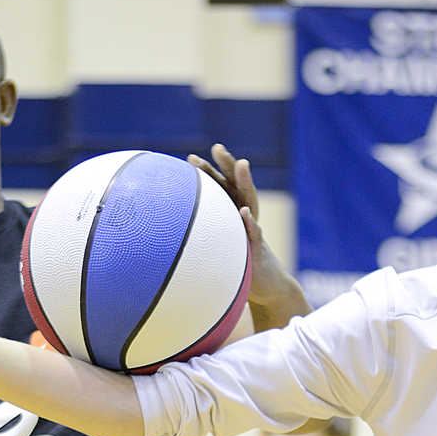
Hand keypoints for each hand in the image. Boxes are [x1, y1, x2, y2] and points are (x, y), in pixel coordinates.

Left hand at [187, 144, 310, 318]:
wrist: (268, 288)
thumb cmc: (237, 267)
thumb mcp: (218, 250)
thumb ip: (201, 239)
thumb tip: (168, 235)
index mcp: (232, 215)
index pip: (220, 189)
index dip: (207, 172)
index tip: (190, 158)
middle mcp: (244, 217)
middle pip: (236, 186)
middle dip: (228, 165)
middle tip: (217, 147)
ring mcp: (253, 231)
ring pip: (250, 202)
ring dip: (246, 183)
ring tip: (242, 165)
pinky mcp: (259, 249)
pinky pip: (255, 234)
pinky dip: (250, 223)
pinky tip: (244, 213)